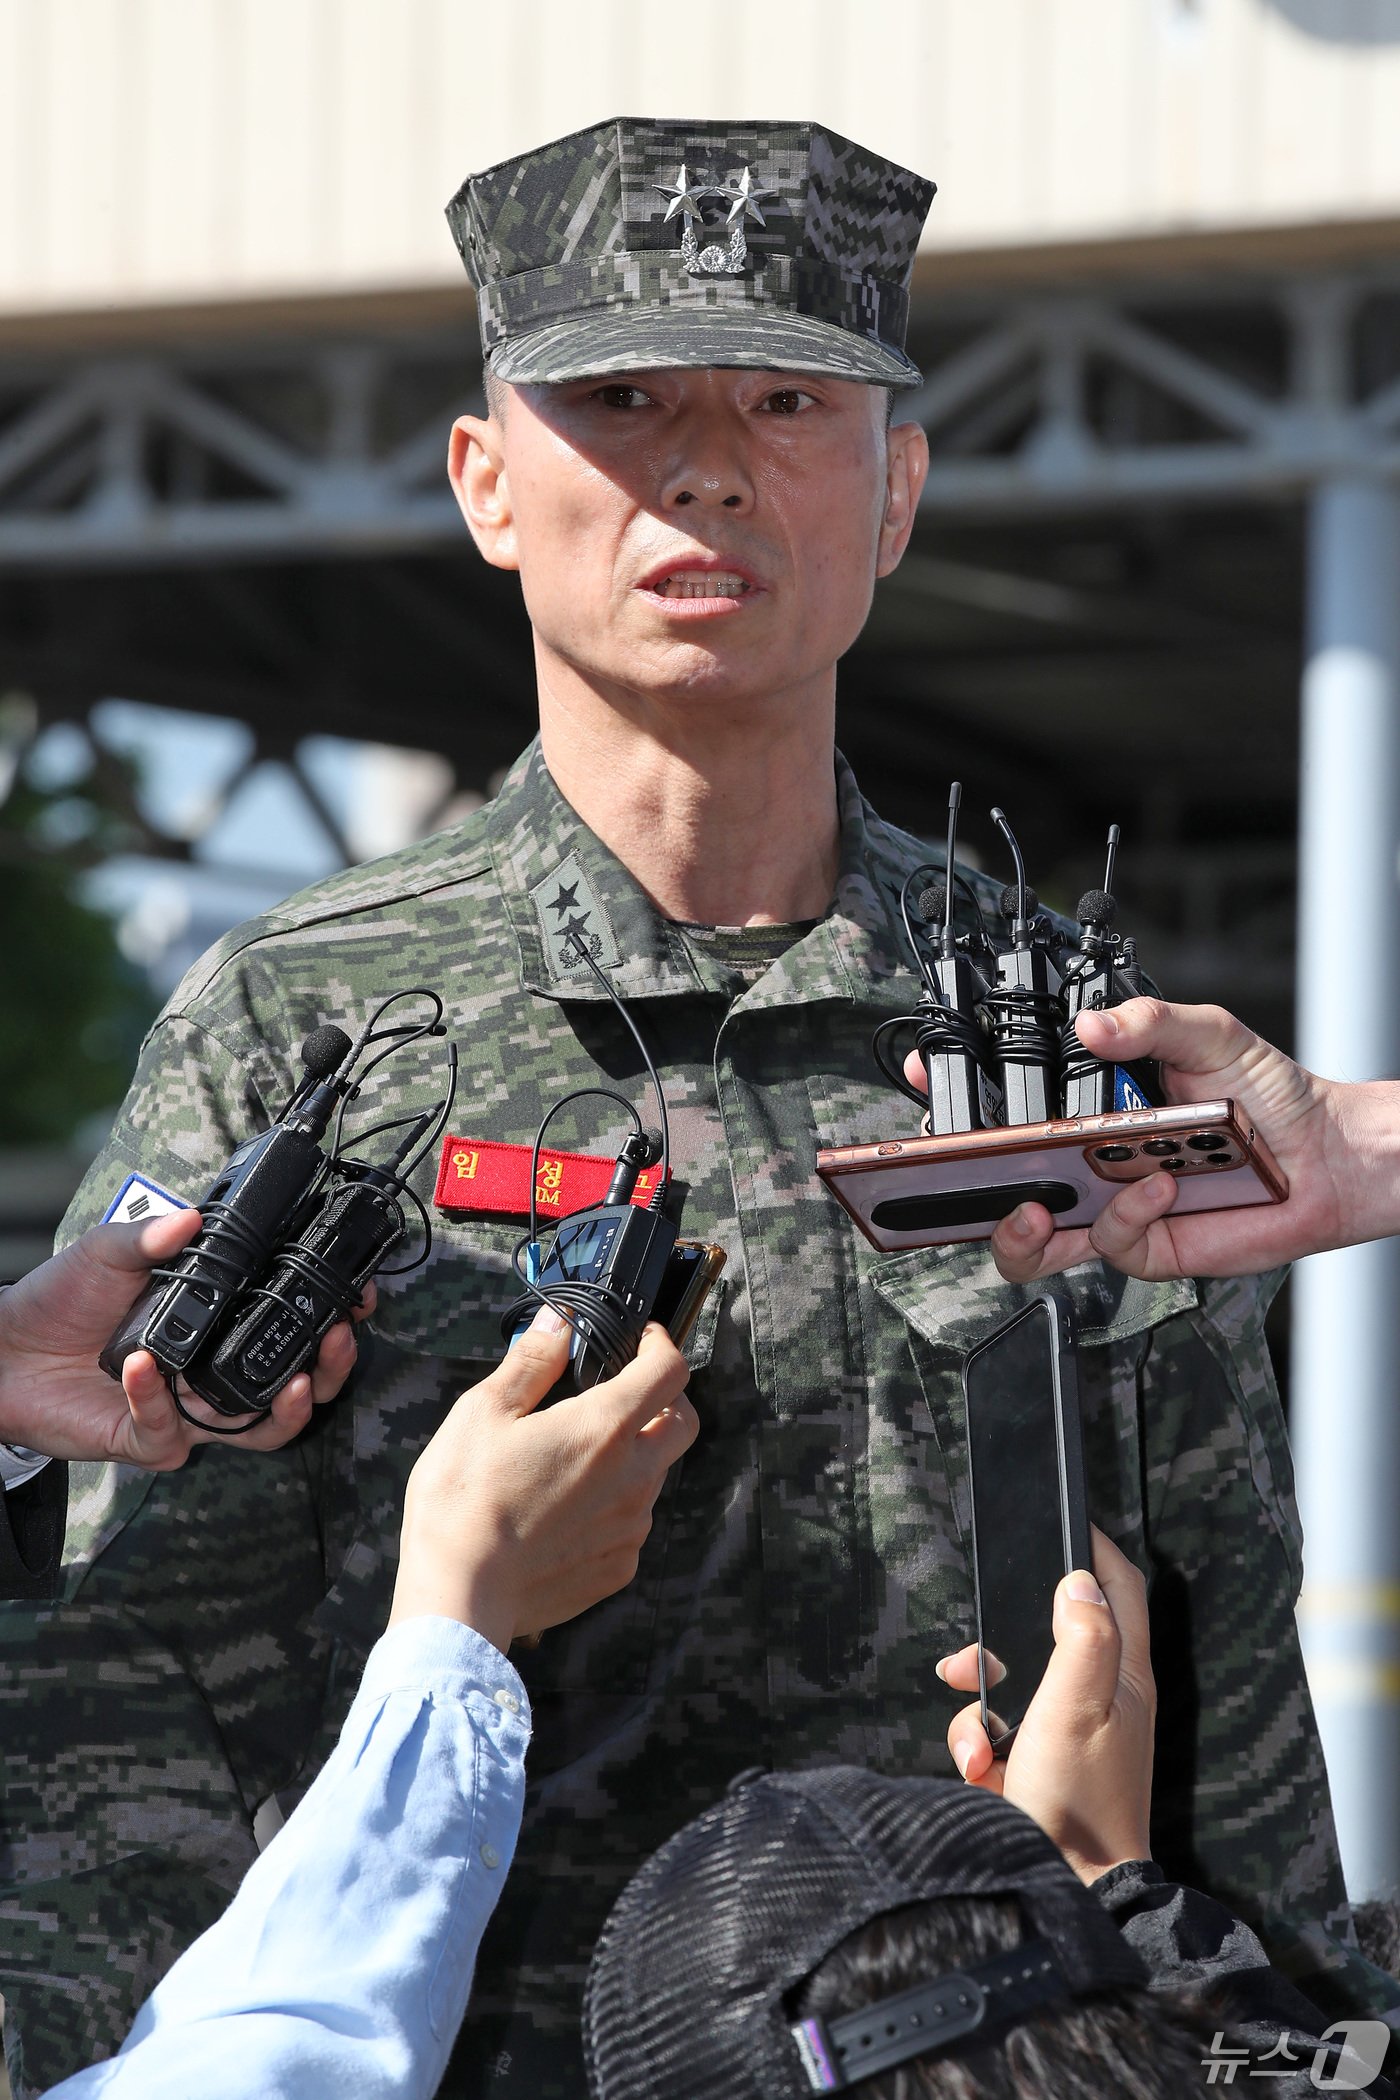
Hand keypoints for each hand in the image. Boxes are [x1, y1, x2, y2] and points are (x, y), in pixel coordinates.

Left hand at [0, 1210, 370, 1468]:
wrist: (6, 1349)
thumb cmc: (63, 1301)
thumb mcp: (109, 1251)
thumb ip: (150, 1236)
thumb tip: (192, 1217)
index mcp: (219, 1323)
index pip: (290, 1323)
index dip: (332, 1315)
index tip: (358, 1297)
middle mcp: (214, 1371)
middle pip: (299, 1387)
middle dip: (332, 1369)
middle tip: (338, 1338)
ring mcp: (187, 1411)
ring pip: (260, 1429)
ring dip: (285, 1407)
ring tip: (293, 1380)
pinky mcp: (149, 1439)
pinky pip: (169, 1430)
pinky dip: (158, 1398)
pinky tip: (146, 1365)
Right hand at [388, 1312, 697, 1652]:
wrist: (459, 1597)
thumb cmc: (463, 1499)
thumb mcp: (484, 1412)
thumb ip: (531, 1362)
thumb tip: (558, 1322)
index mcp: (604, 1428)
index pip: (669, 1372)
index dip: (662, 1346)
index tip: (643, 1341)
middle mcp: (634, 1476)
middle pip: (684, 1423)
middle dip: (667, 1399)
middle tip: (626, 1393)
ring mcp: (631, 1527)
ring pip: (656, 1475)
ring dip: (635, 1456)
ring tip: (578, 1459)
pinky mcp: (619, 1568)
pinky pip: (632, 1524)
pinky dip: (613, 1506)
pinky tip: (566, 1511)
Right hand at [906, 998, 1399, 1282]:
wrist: (1325, 1157)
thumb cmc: (1266, 1094)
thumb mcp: (1208, 1033)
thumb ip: (1149, 1021)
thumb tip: (1093, 1026)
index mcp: (1088, 1104)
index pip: (1008, 1103)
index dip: (959, 1100)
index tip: (929, 1082)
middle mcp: (1086, 1158)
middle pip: (1001, 1178)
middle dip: (964, 1179)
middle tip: (964, 1164)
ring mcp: (1106, 1205)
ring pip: (1030, 1236)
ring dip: (1018, 1226)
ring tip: (1034, 1205)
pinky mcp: (1141, 1246)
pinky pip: (1106, 1242)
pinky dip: (1125, 1214)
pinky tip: (1157, 1184)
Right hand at [939, 1527, 1155, 1884]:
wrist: (1067, 1888)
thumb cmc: (1078, 1801)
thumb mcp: (1076, 1706)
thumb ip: (1083, 1637)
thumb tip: (1079, 1581)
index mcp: (1124, 1674)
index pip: (1120, 1587)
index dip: (1093, 1550)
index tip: (1062, 1522)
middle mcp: (1103, 1696)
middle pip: (1052, 1630)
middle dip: (1001, 1639)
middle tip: (972, 1658)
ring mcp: (1071, 1731)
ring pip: (1012, 1681)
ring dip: (980, 1703)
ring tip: (977, 1743)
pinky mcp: (1040, 1762)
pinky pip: (996, 1730)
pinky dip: (978, 1744)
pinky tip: (981, 1772)